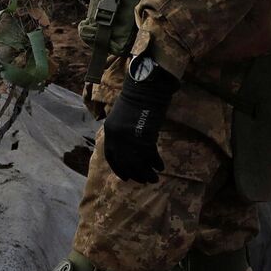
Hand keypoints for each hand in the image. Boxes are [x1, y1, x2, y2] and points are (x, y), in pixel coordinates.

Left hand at [103, 53, 178, 182]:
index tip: (126, 177)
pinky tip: (160, 166)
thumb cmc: (134, 100)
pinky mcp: (145, 139)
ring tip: (154, 178)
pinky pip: (151, 157)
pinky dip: (156, 163)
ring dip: (147, 173)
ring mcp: (131, 140)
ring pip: (138, 164)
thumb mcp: (120, 117)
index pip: (111, 157)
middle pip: (126, 164)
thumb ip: (121, 133)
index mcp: (110, 132)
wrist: (144, 89)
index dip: (119, 169)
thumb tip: (127, 149)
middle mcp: (118, 139)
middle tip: (144, 180)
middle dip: (135, 174)